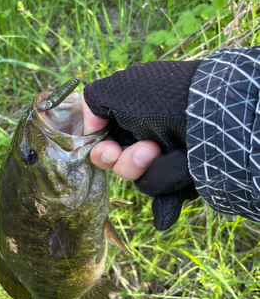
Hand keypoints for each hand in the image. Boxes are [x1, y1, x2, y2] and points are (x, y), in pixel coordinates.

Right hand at [82, 60, 202, 229]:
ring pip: (138, 178)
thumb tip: (89, 129)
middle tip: (134, 150)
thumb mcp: (119, 87)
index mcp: (131, 116)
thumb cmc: (163, 98)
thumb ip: (92, 100)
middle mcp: (145, 136)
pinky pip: (162, 193)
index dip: (100, 147)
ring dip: (142, 167)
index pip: (104, 141)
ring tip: (158, 150)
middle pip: (117, 163)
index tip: (104, 144)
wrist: (210, 117)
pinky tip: (163, 210)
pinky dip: (164, 196)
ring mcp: (164, 157)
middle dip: (121, 159)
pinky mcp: (180, 177)